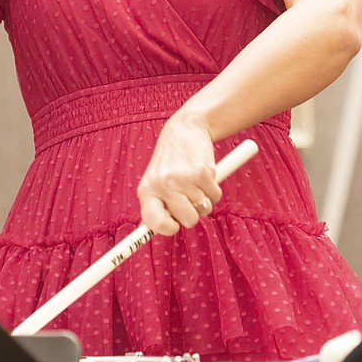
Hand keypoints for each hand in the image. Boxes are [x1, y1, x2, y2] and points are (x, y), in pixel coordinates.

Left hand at [137, 113, 221, 235]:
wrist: (185, 129)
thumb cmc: (170, 162)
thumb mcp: (155, 182)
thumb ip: (157, 206)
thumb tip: (157, 232)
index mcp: (146, 191)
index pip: (154, 223)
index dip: (167, 228)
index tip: (174, 226)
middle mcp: (163, 186)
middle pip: (188, 221)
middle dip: (193, 213)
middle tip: (188, 197)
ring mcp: (183, 179)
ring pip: (204, 209)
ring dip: (204, 199)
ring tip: (194, 181)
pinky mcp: (203, 172)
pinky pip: (215, 196)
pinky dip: (214, 189)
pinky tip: (204, 175)